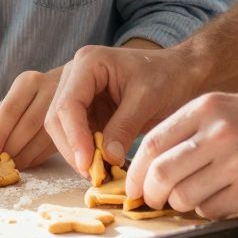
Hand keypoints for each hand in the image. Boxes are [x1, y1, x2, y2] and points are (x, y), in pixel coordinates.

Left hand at [0, 66, 64, 169]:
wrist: (72, 85)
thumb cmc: (34, 96)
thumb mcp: (13, 100)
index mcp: (27, 82)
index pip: (10, 109)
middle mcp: (49, 89)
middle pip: (28, 124)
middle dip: (11, 149)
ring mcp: (66, 105)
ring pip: (44, 136)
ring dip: (25, 156)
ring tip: (12, 167)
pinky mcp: (77, 123)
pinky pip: (54, 144)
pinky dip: (38, 157)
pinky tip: (28, 162)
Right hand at [42, 42, 203, 176]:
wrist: (180, 74)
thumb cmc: (167, 77)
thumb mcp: (147, 98)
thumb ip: (125, 126)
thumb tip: (106, 158)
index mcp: (88, 62)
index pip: (69, 104)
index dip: (74, 137)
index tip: (87, 164)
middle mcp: (76, 76)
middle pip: (57, 118)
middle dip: (73, 149)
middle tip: (94, 175)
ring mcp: (79, 94)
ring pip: (63, 131)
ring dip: (77, 154)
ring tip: (100, 174)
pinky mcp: (86, 112)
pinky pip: (77, 136)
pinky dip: (86, 153)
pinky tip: (102, 167)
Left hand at [126, 89, 237, 218]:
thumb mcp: (235, 106)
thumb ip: (197, 128)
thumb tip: (158, 160)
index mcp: (209, 107)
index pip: (152, 143)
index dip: (137, 171)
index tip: (134, 186)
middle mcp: (219, 132)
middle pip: (161, 174)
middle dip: (151, 194)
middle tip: (154, 202)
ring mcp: (237, 162)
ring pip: (184, 197)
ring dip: (183, 204)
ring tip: (199, 196)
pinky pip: (213, 210)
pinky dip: (211, 210)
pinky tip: (226, 198)